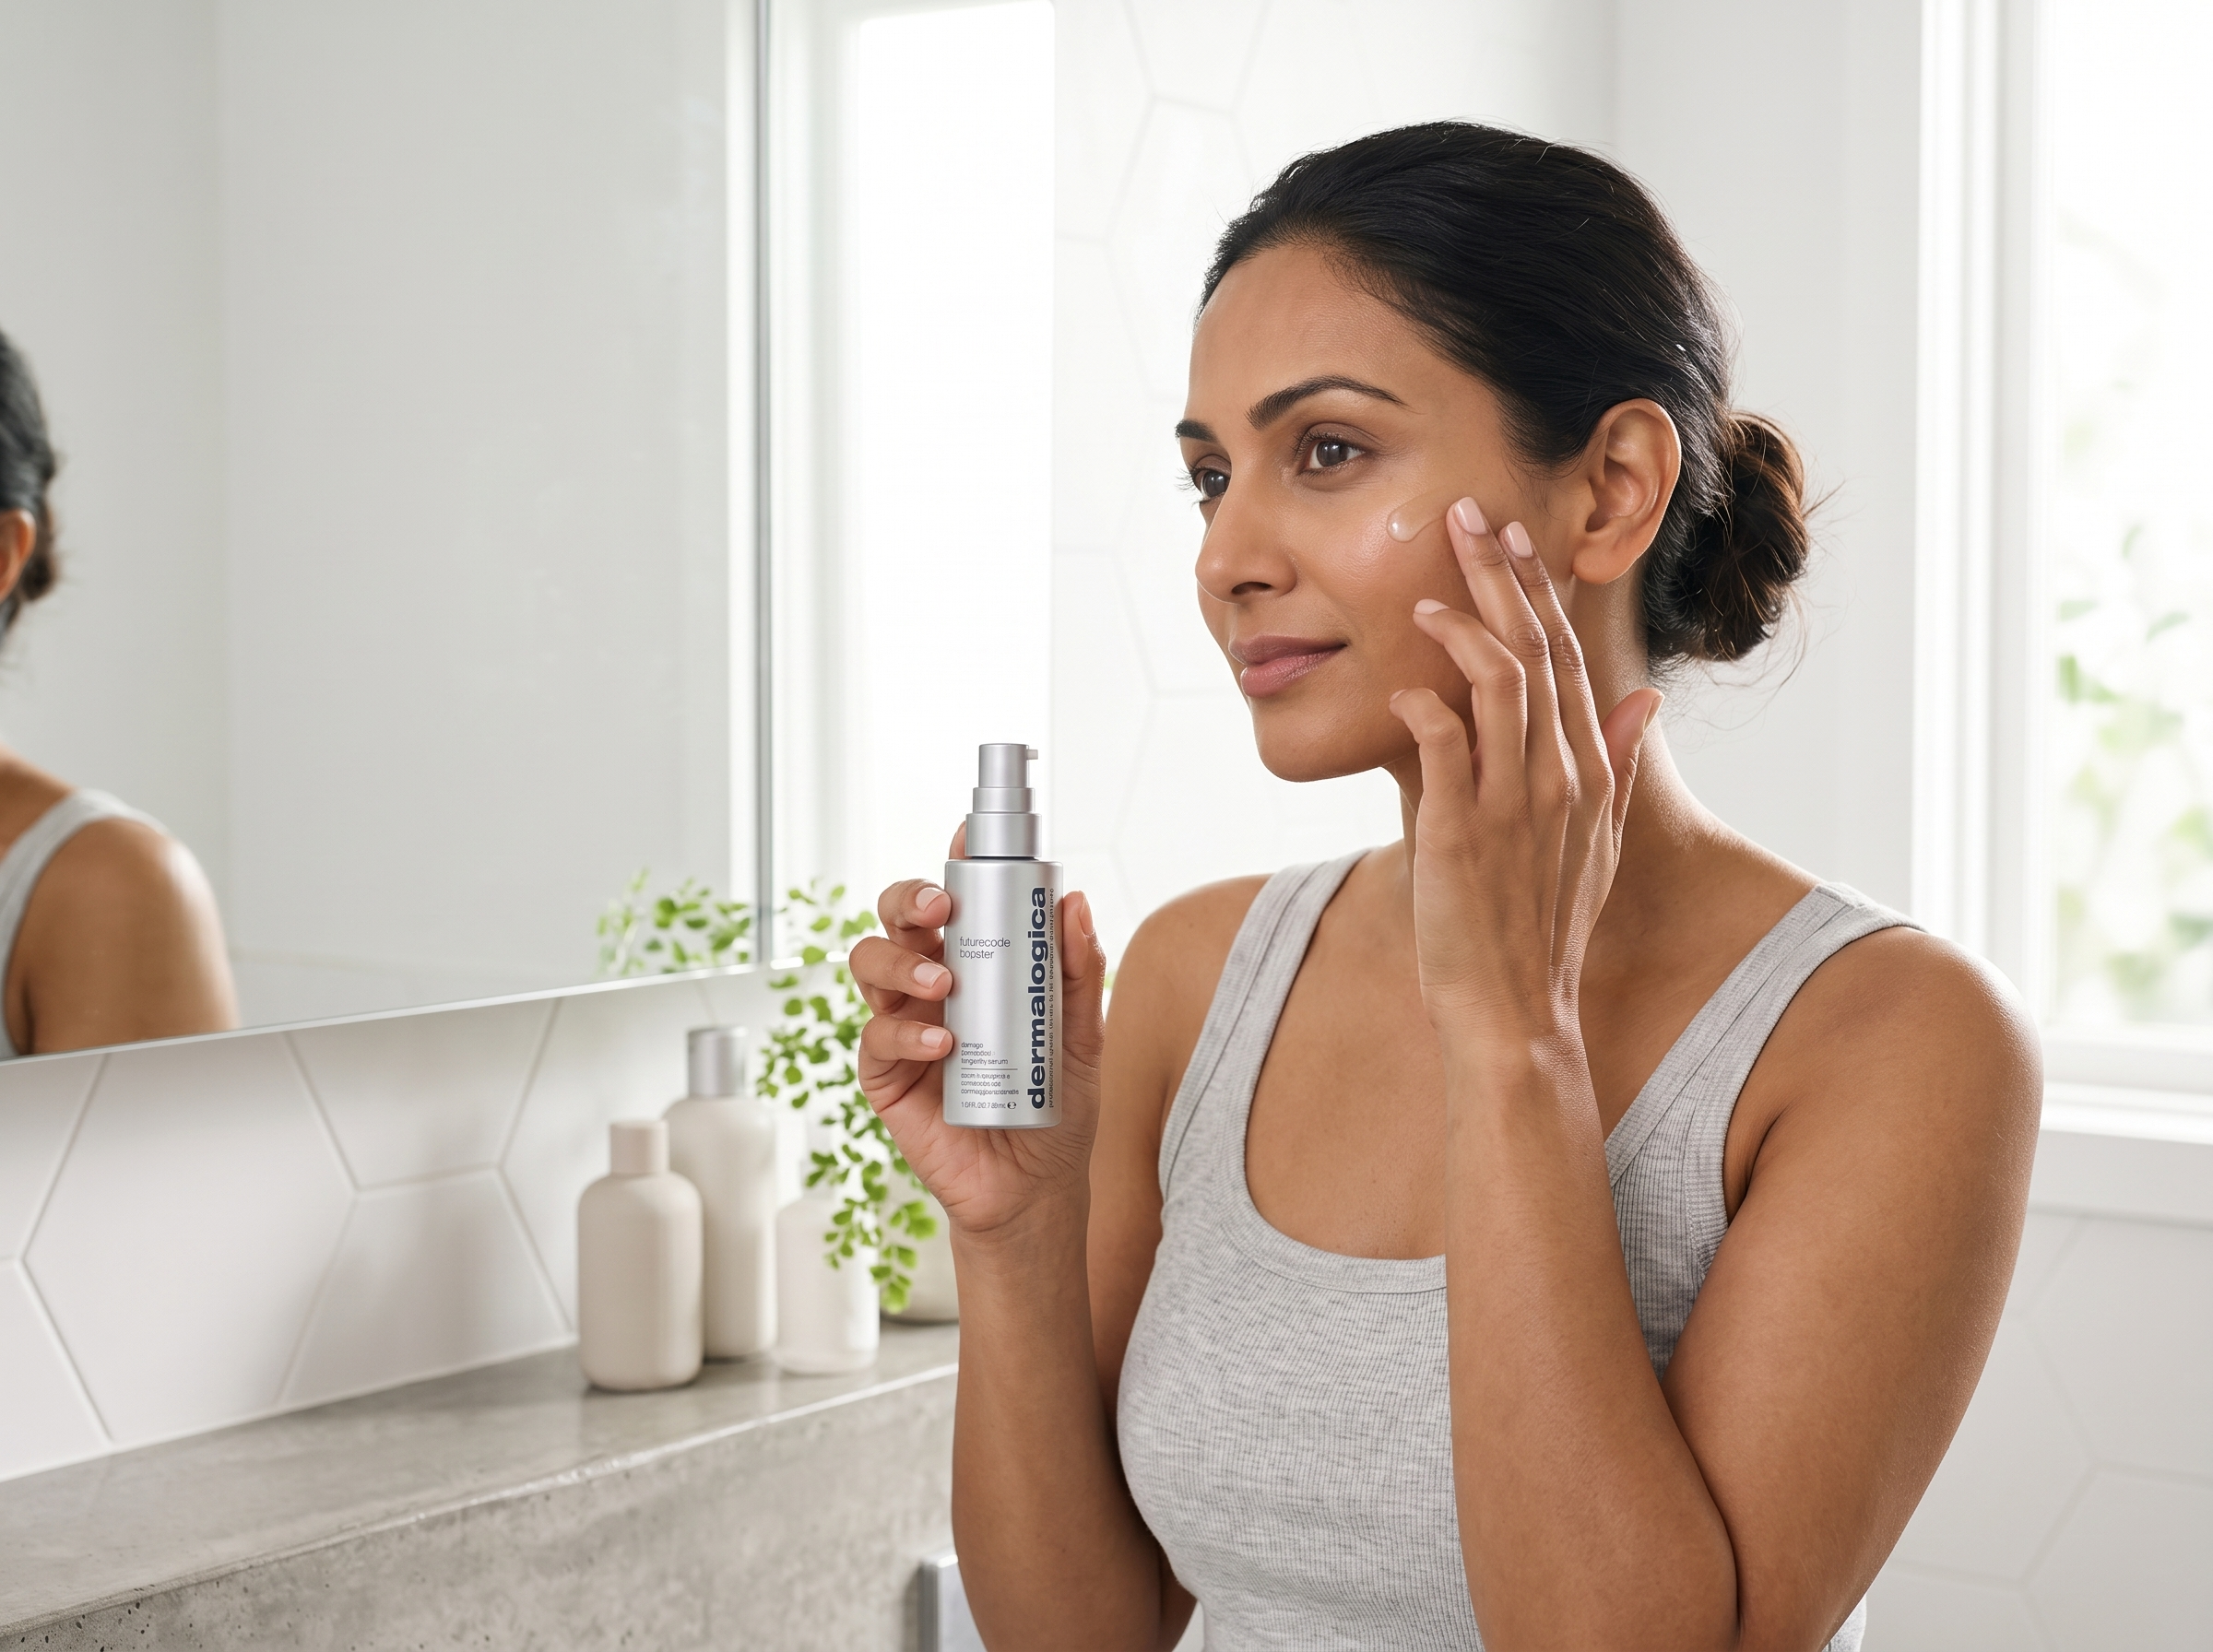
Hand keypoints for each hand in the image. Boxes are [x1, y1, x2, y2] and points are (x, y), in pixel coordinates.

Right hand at [848, 829, 1109, 1243]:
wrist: (1036, 1187)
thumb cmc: (1054, 1105)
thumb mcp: (1082, 1036)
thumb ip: (1079, 974)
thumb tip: (1073, 904)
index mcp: (976, 964)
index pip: (954, 901)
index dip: (953, 864)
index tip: (966, 840)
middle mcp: (930, 985)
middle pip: (896, 919)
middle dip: (909, 899)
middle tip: (942, 907)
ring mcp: (903, 1026)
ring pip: (869, 964)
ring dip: (900, 961)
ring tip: (942, 982)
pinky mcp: (886, 1076)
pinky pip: (877, 1037)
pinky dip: (907, 1032)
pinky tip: (943, 1045)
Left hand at [1387, 499, 1661, 1049]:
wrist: (1517, 1012)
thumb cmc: (1543, 928)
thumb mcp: (1598, 843)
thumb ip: (1620, 766)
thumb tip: (1646, 700)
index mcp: (1586, 773)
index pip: (1568, 659)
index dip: (1540, 592)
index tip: (1515, 538)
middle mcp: (1557, 778)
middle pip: (1537, 652)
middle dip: (1502, 578)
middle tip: (1468, 517)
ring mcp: (1512, 805)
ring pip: (1500, 686)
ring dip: (1464, 629)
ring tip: (1427, 596)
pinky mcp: (1459, 834)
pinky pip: (1444, 750)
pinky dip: (1425, 706)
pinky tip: (1402, 684)